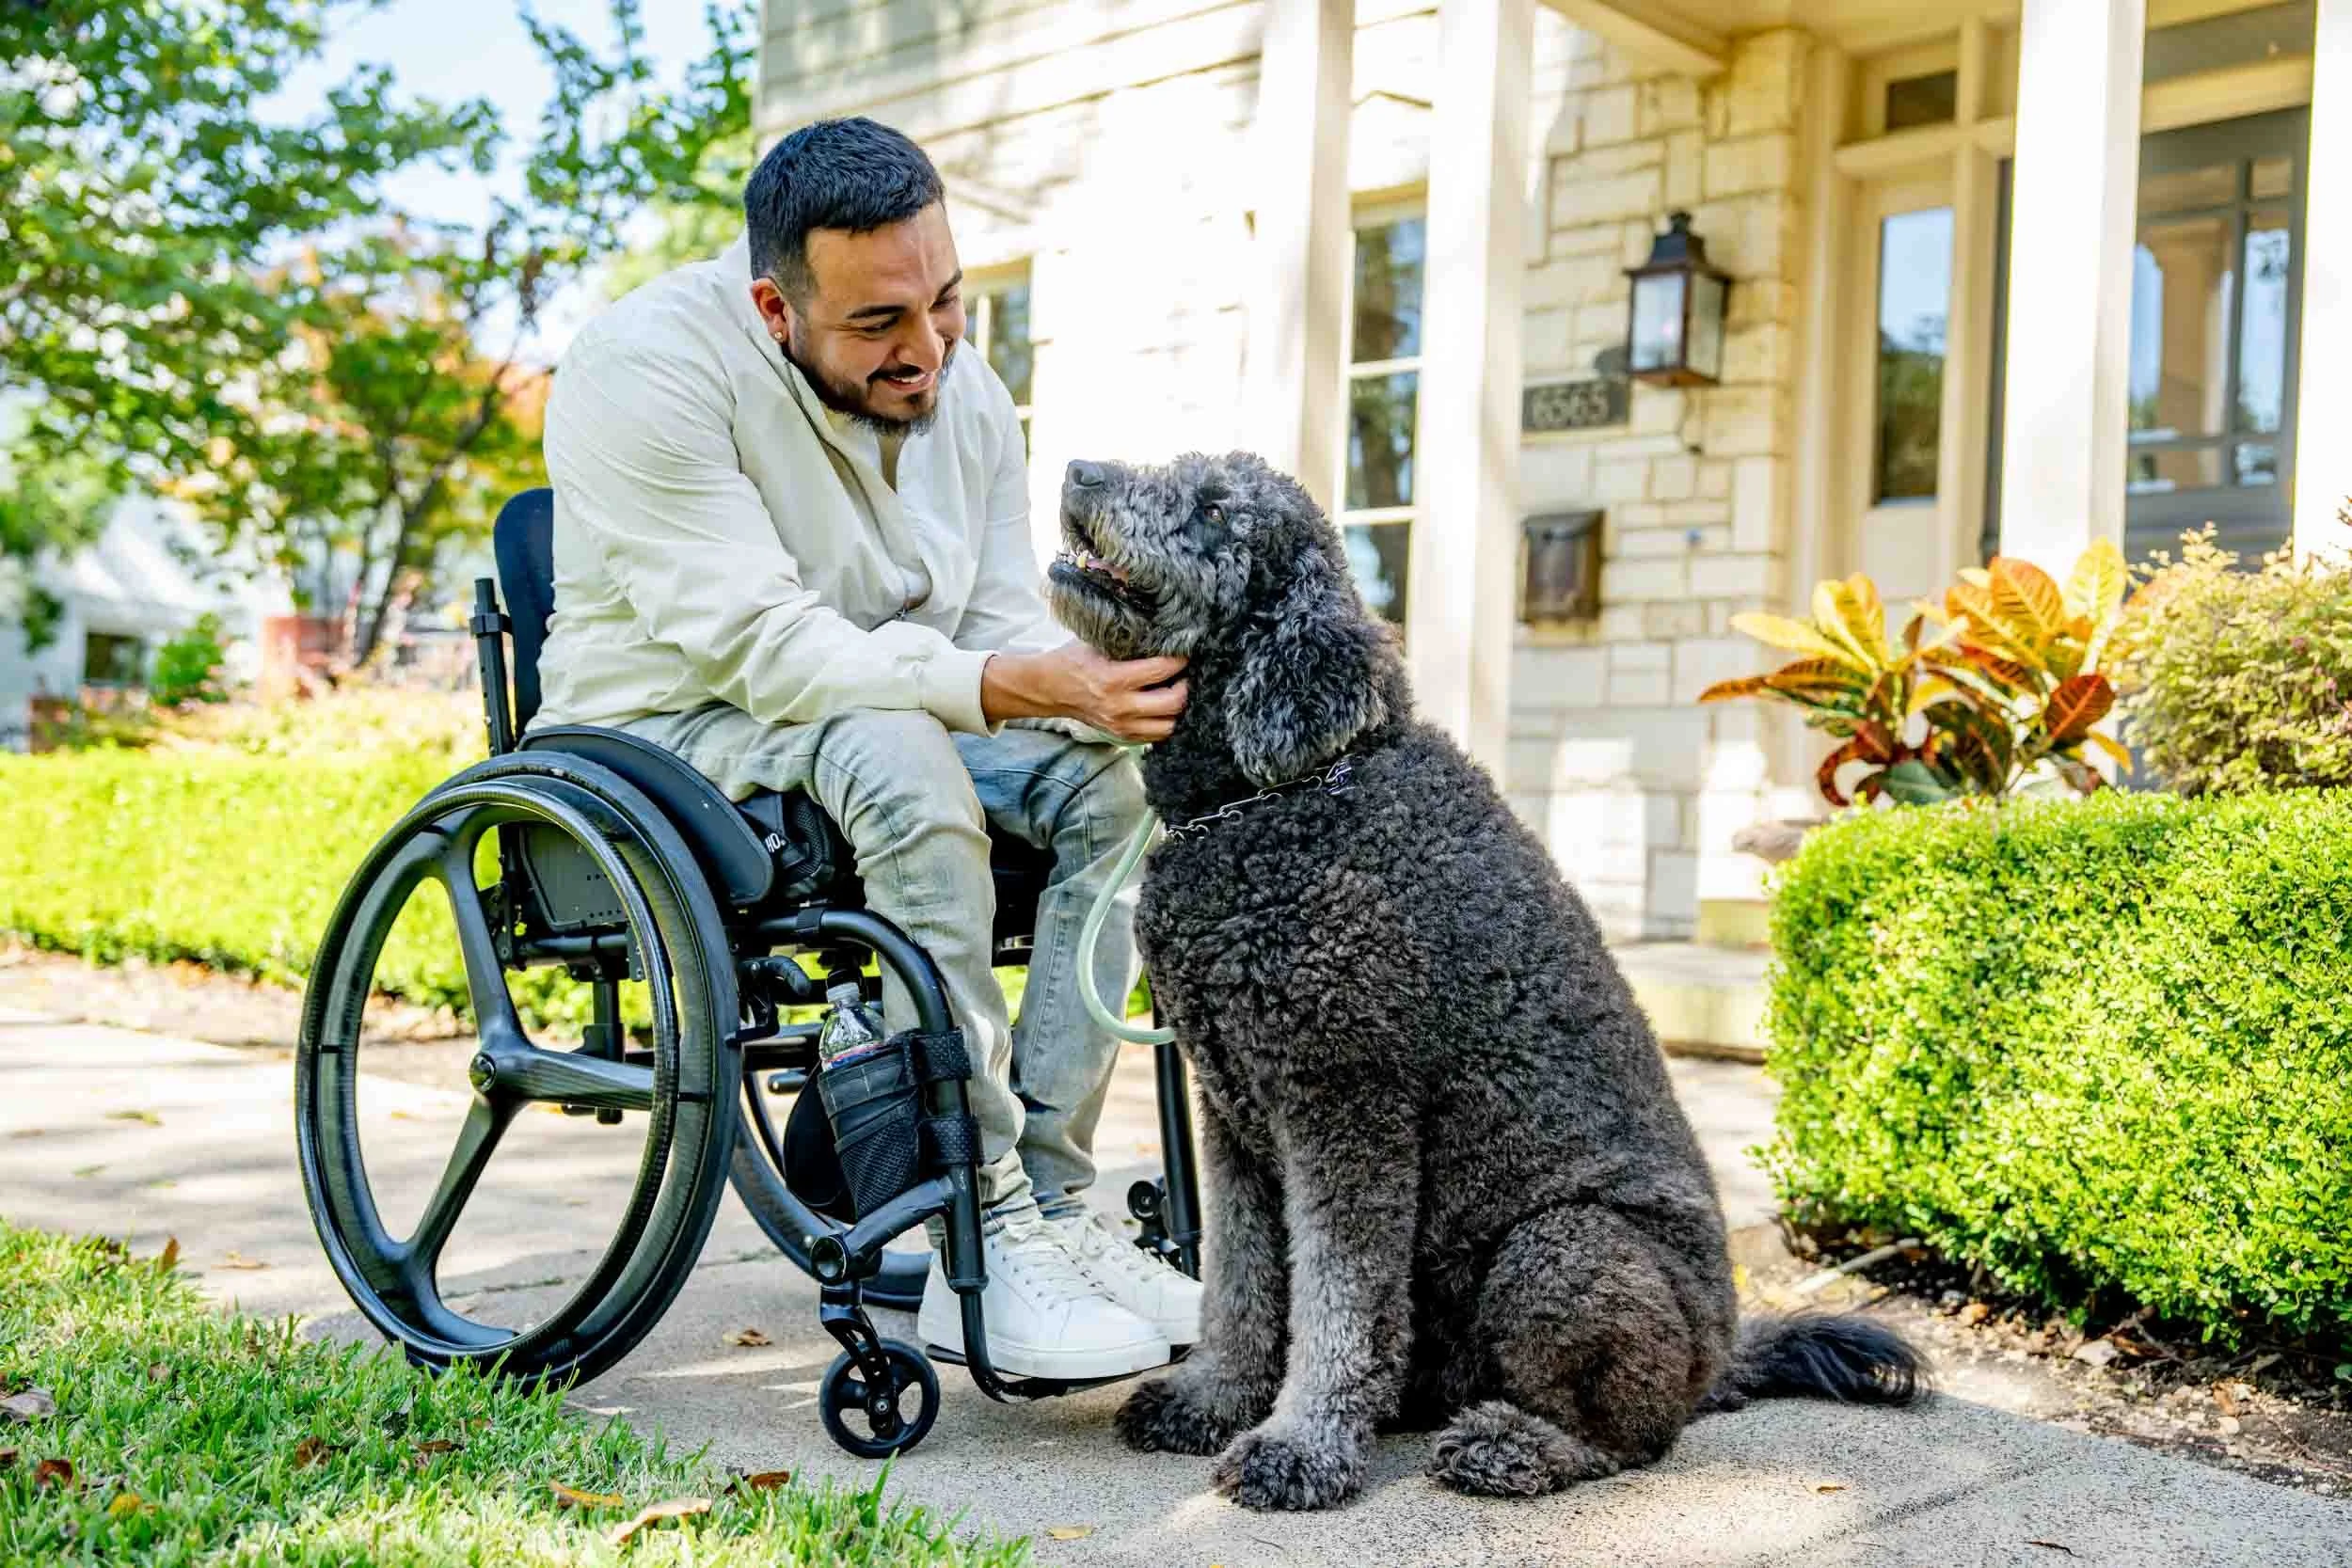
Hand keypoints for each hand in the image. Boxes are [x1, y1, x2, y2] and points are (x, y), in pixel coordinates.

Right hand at [982, 642, 1187, 741]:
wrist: (1050, 689)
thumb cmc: (1074, 660)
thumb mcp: (1097, 643)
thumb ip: (1128, 639)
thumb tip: (1161, 628)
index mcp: (1113, 679)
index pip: (1161, 670)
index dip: (1180, 659)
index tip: (1186, 651)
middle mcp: (1119, 707)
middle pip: (1173, 703)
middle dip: (1186, 686)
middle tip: (1186, 674)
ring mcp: (1121, 725)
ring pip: (1169, 726)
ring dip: (1178, 708)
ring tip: (1177, 690)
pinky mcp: (1122, 736)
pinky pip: (1157, 736)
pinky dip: (1165, 721)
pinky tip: (1164, 706)